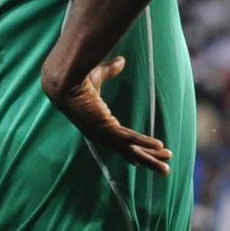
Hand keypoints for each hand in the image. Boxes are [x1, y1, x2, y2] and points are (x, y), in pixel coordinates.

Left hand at [47, 56, 173, 175]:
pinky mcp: (106, 128)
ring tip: (166, 168)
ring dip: (151, 158)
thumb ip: (110, 71)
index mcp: (98, 126)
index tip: (140, 162)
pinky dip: (144, 143)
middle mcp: (102, 135)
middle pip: (130, 152)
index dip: (133, 151)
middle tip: (164, 169)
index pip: (120, 142)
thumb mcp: (99, 76)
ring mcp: (103, 134)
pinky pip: (130, 138)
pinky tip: (159, 146)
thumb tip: (121, 61)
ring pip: (133, 151)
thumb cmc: (76, 80)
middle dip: (149, 160)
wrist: (64, 82)